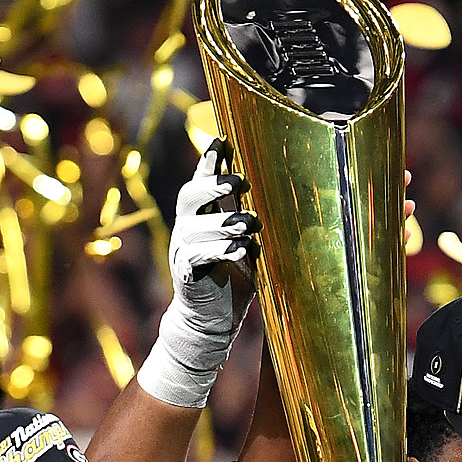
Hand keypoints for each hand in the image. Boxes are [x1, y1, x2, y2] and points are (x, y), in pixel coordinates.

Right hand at [139, 144, 259, 408]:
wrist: (212, 321)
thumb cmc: (235, 277)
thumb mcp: (246, 241)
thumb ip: (250, 217)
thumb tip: (279, 189)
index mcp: (201, 216)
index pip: (200, 181)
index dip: (208, 160)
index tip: (222, 141)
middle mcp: (186, 229)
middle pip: (189, 196)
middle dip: (214, 184)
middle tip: (240, 182)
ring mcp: (182, 251)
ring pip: (194, 227)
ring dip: (224, 222)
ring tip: (250, 224)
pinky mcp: (185, 275)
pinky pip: (196, 257)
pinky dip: (218, 250)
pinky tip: (238, 249)